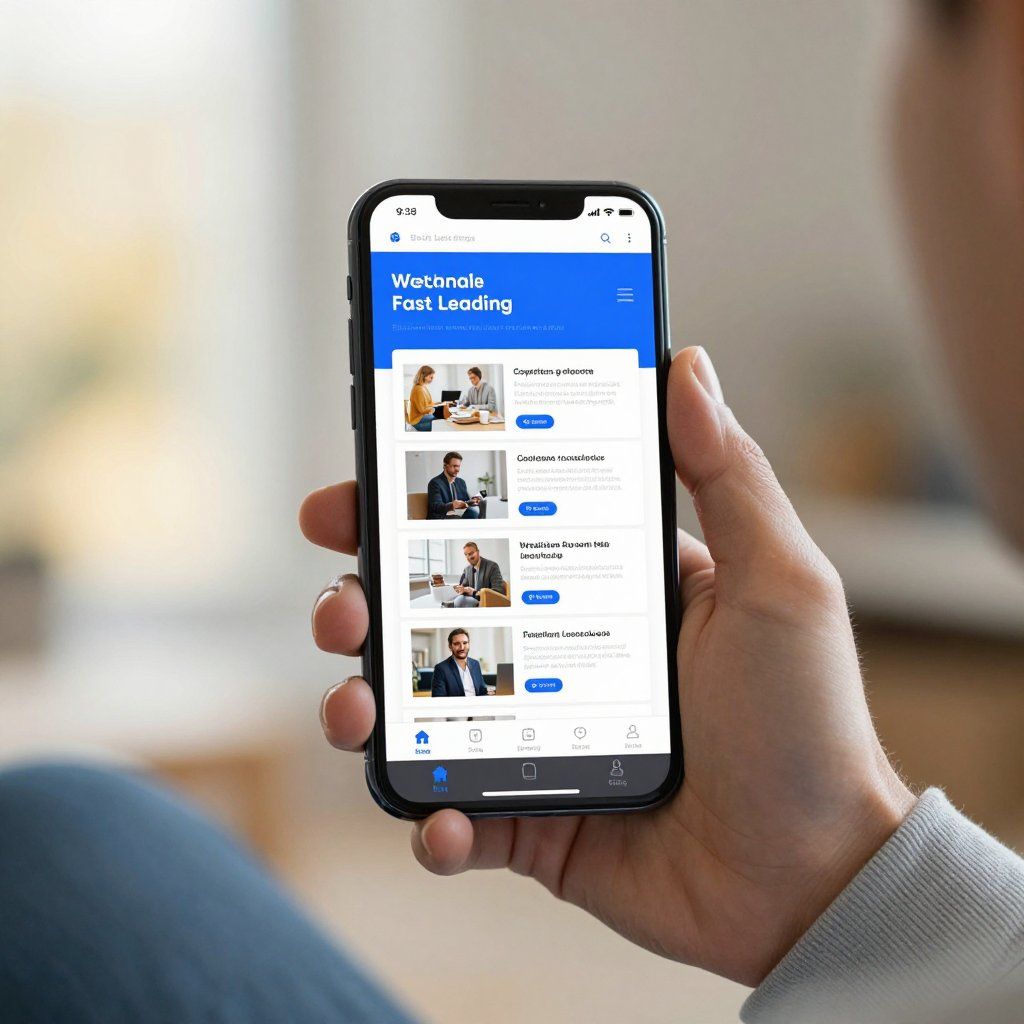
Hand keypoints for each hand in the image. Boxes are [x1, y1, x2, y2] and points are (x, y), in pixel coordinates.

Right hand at [300, 346, 914, 986]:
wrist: (813, 876)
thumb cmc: (806, 722)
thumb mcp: (776, 581)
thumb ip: (728, 475)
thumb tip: (687, 365)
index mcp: (603, 592)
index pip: (497, 532)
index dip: (421, 508)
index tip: (365, 485)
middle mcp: (558, 659)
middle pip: (435, 616)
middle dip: (365, 601)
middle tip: (344, 604)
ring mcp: (536, 740)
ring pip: (421, 711)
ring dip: (365, 704)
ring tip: (355, 707)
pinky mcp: (533, 820)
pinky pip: (455, 816)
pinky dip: (431, 820)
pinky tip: (442, 819)